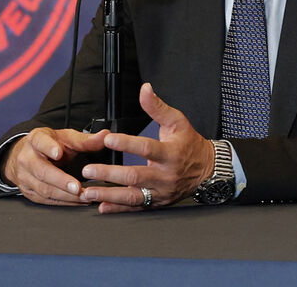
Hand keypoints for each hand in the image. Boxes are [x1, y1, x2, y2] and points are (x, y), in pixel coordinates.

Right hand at [2, 127, 109, 205]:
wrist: (26, 155)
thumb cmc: (49, 144)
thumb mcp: (66, 137)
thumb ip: (85, 139)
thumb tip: (105, 136)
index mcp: (36, 139)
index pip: (40, 142)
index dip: (49, 148)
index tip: (59, 153)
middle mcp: (27, 158)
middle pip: (42, 171)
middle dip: (61, 181)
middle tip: (78, 187)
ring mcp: (24, 176)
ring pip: (43, 189)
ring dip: (65, 195)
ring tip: (83, 196)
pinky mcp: (28, 191)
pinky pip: (45, 199)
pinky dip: (63, 202)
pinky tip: (76, 201)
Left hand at [79, 83, 215, 213]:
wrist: (207, 170)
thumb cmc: (190, 144)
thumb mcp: (177, 121)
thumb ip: (157, 107)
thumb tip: (145, 89)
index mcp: (171, 153)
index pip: (147, 148)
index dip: (127, 143)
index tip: (108, 139)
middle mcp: (165, 175)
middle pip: (135, 175)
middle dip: (109, 173)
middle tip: (88, 169)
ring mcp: (161, 191)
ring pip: (133, 196)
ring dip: (109, 195)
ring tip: (89, 192)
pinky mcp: (157, 202)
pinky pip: (136, 207)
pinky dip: (118, 208)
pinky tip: (102, 206)